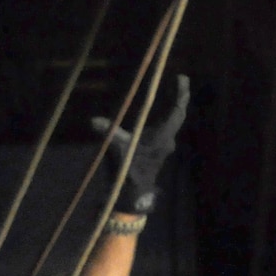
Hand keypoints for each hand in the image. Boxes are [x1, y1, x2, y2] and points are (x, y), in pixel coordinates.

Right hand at [91, 73, 189, 214]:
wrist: (132, 197)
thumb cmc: (128, 174)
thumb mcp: (118, 152)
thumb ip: (110, 134)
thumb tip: (94, 121)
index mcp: (163, 138)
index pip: (177, 112)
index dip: (180, 94)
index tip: (181, 78)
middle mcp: (167, 140)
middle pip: (177, 115)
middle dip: (178, 98)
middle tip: (178, 80)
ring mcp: (162, 146)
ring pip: (171, 122)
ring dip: (171, 107)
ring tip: (170, 91)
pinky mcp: (156, 151)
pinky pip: (164, 128)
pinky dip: (162, 116)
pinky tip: (155, 112)